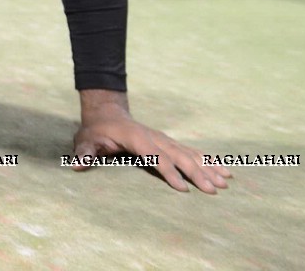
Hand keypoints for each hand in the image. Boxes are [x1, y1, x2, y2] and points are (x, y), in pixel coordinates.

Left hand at [72, 90, 230, 192]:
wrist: (107, 113)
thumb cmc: (95, 131)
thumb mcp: (85, 140)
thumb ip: (84, 152)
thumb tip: (77, 164)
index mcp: (136, 138)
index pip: (155, 157)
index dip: (168, 172)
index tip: (183, 189)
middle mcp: (154, 137)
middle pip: (178, 156)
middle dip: (196, 173)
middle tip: (213, 191)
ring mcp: (164, 139)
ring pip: (190, 153)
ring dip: (208, 167)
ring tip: (227, 181)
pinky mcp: (169, 143)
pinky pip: (192, 152)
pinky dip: (209, 161)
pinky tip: (225, 170)